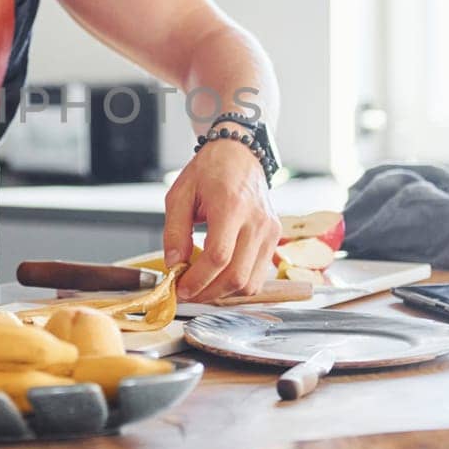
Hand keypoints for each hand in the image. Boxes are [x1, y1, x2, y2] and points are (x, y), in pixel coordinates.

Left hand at [162, 140, 279, 301]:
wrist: (239, 154)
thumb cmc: (209, 170)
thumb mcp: (180, 194)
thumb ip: (175, 231)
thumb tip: (173, 264)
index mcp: (231, 205)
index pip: (218, 256)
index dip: (197, 279)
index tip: (180, 288)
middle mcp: (257, 221)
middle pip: (236, 276)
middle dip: (207, 293)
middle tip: (187, 292)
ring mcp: (270, 231)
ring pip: (250, 283)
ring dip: (223, 293)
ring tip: (201, 286)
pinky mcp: (274, 237)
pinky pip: (258, 275)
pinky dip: (238, 284)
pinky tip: (219, 278)